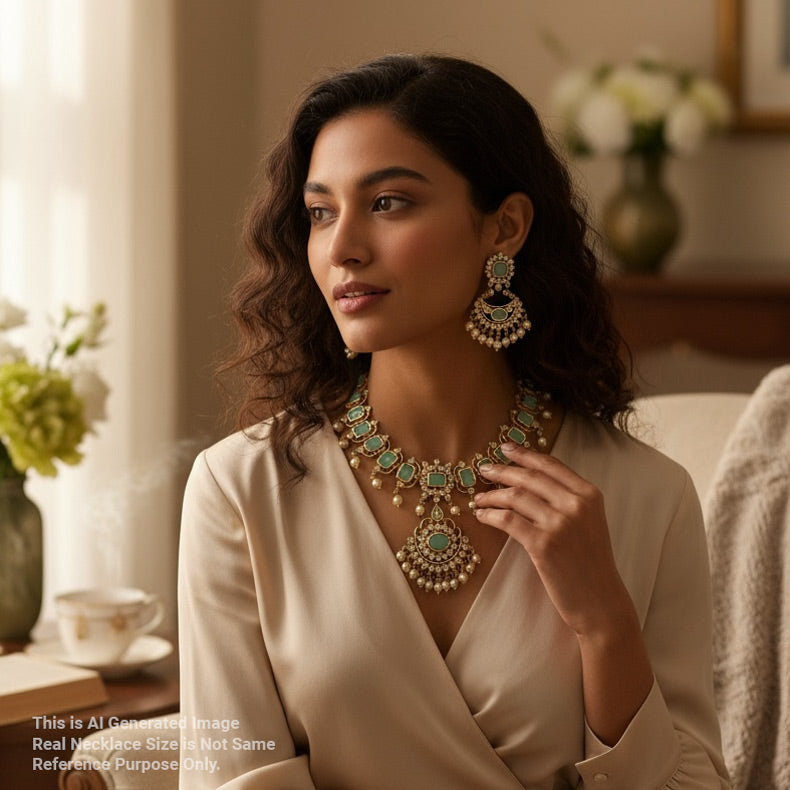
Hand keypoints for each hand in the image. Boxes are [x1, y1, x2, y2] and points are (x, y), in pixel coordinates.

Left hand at [474, 442, 634, 637]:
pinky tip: (481, 515)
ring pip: (515, 496)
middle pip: (529, 477)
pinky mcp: (543, 544)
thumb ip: (567, 499)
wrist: (601, 601)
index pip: (550, 464)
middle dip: (503, 470)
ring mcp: (560, 524)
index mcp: (589, 494)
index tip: (505, 448)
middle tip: (483, 468)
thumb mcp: (589, 522)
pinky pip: (508, 520)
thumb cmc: (591, 563)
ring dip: (492, 495)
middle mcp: (576, 504)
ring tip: (479, 497)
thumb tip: (530, 478)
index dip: (525, 454)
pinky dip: (490, 515)